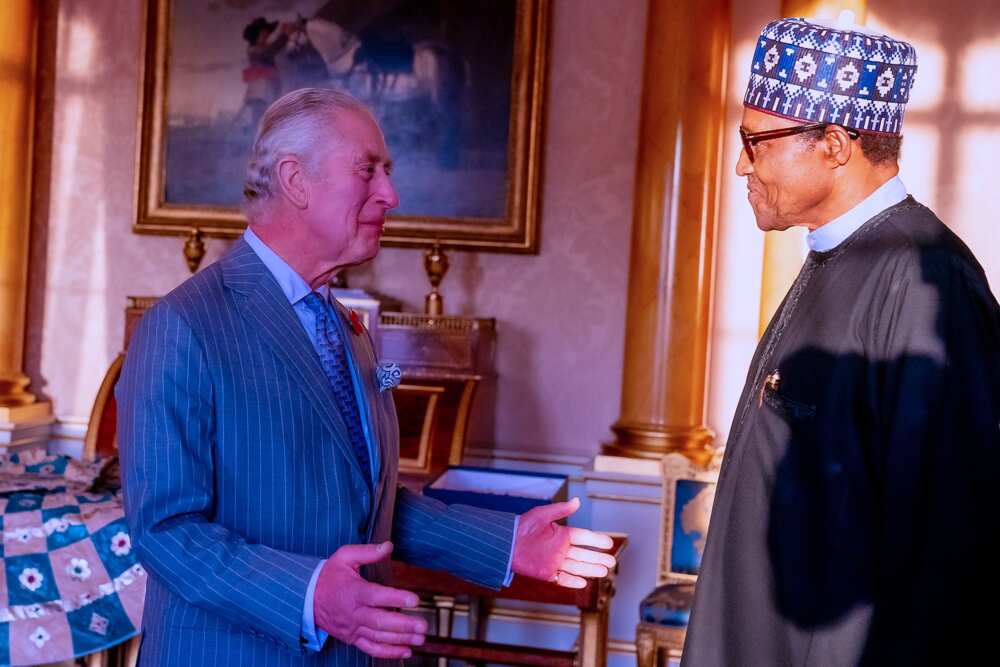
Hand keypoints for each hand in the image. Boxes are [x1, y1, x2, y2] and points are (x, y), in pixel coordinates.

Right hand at [314, 541, 427, 658]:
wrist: (307, 599)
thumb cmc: (329, 576)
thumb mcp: (344, 557)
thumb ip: (367, 552)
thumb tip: (389, 546)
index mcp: (353, 591)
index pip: (376, 596)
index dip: (396, 598)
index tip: (414, 599)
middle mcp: (354, 613)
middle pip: (380, 621)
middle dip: (403, 625)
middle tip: (423, 625)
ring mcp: (353, 628)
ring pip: (378, 637)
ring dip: (401, 639)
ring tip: (420, 638)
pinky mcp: (352, 638)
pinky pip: (371, 649)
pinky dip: (388, 653)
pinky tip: (406, 651)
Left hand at [511, 497, 615, 587]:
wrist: (505, 542)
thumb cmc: (522, 526)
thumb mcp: (542, 515)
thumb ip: (561, 510)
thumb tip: (577, 501)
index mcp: (562, 534)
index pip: (584, 537)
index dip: (596, 540)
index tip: (609, 542)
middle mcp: (560, 549)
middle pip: (584, 555)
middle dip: (598, 558)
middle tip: (612, 561)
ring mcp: (554, 561)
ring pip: (577, 567)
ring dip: (590, 570)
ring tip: (604, 571)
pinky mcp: (546, 573)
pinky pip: (562, 579)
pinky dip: (573, 581)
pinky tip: (584, 583)